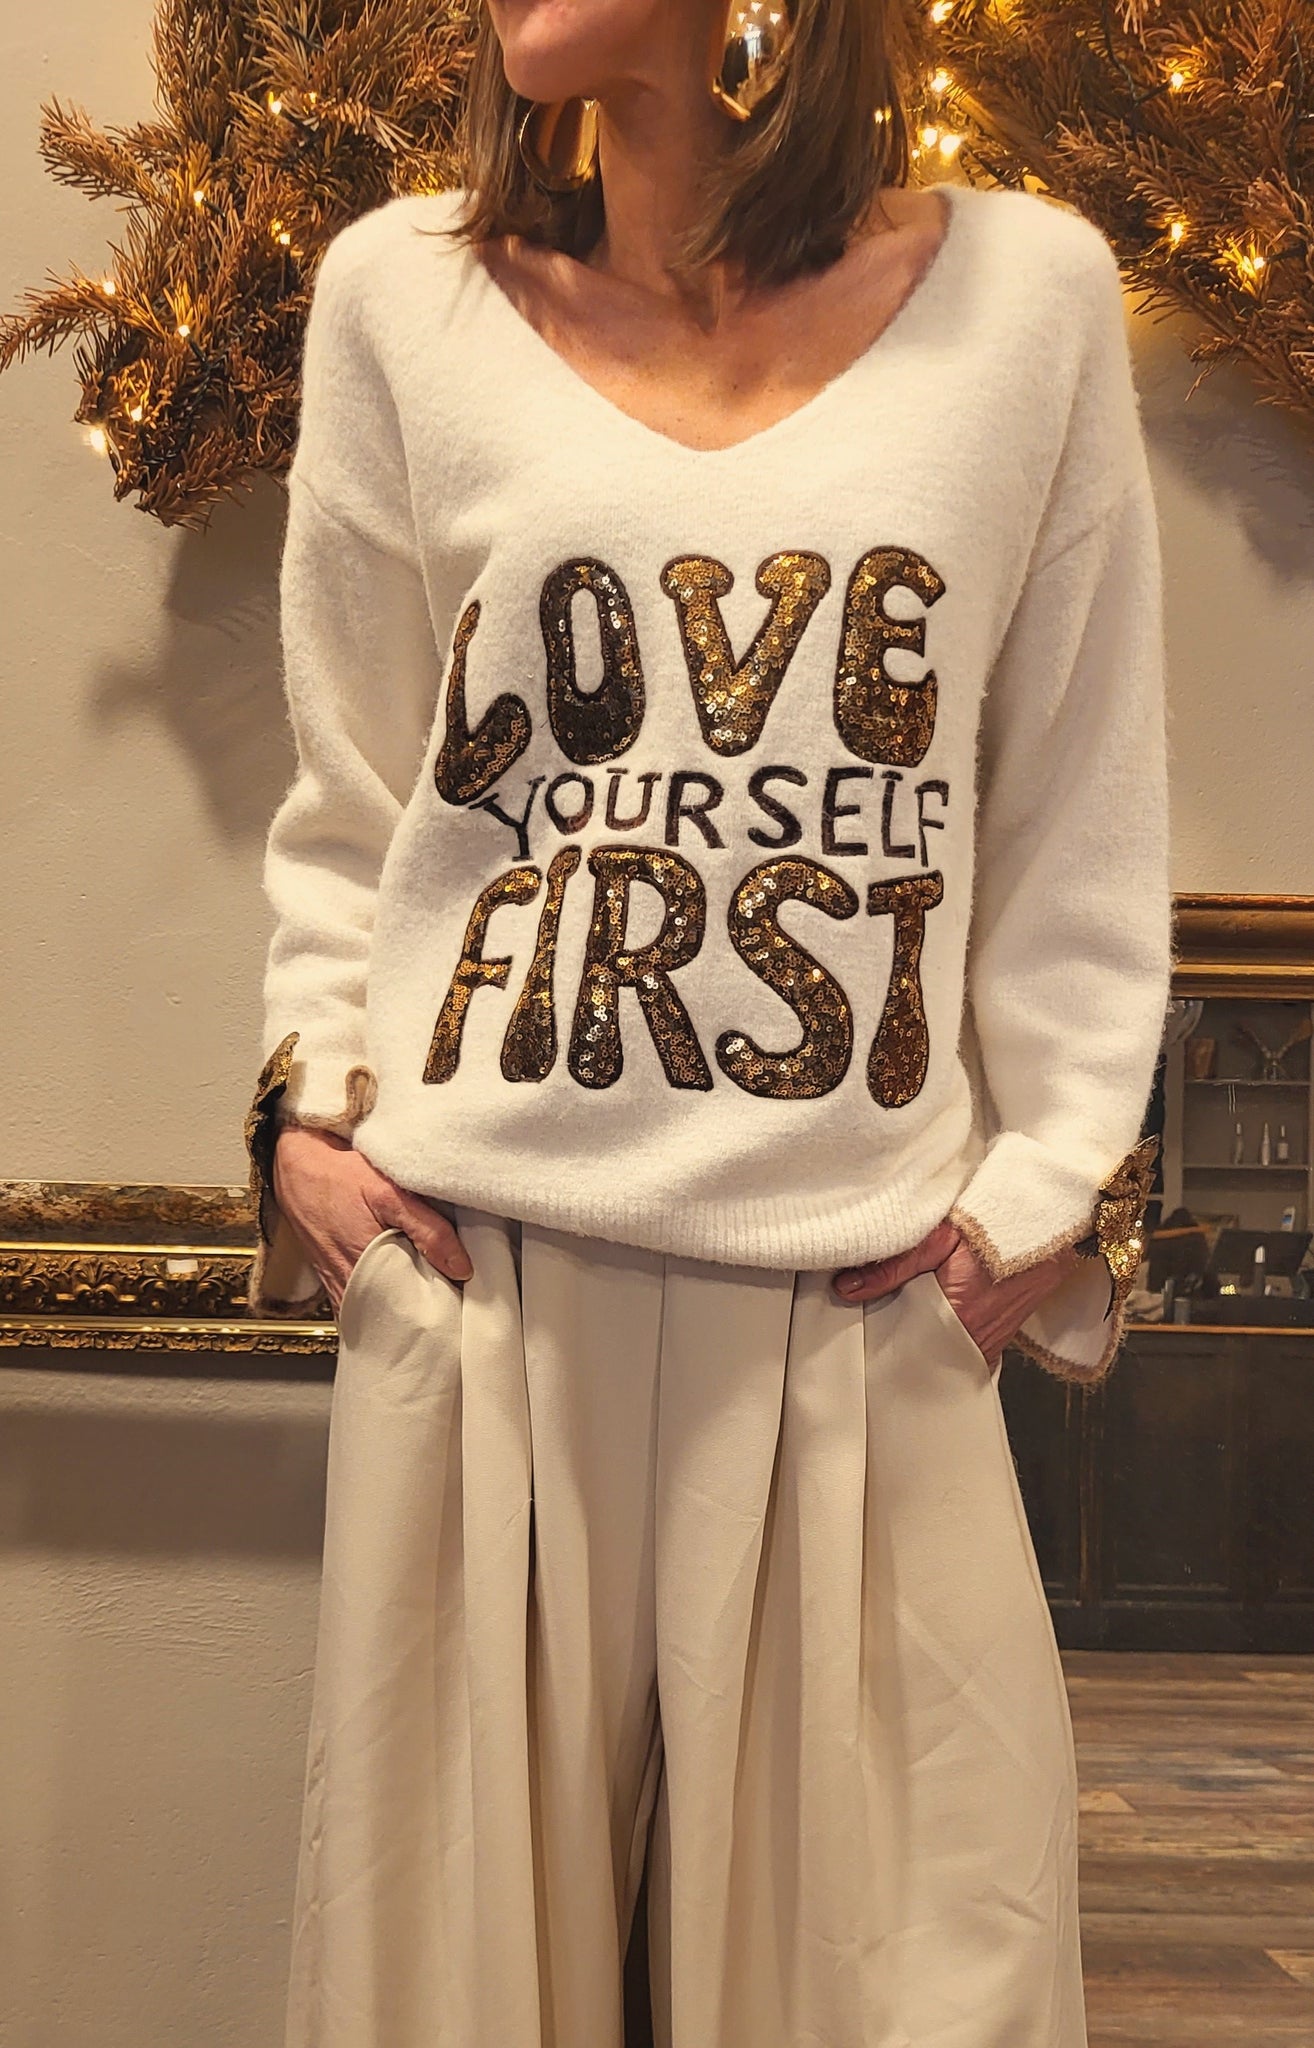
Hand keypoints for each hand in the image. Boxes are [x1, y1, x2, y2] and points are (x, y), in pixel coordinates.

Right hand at [272, 1124, 472, 1311]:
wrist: (297, 1170)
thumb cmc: (340, 1177)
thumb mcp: (389, 1192)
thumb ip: (428, 1229)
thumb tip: (462, 1268)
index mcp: (368, 1268)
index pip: (414, 1309)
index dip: (442, 1307)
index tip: (465, 1300)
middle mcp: (350, 1287)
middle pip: (399, 1316)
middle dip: (427, 1309)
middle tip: (455, 1298)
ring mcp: (339, 1288)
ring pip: (381, 1313)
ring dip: (406, 1305)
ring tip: (434, 1292)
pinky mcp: (334, 1283)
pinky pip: (365, 1304)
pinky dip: (385, 1300)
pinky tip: (402, 1287)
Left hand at [832, 1220, 1081, 1366]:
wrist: (1047, 1225)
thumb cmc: (994, 1228)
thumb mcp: (939, 1239)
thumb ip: (893, 1266)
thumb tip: (846, 1288)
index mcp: (957, 1317)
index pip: (908, 1350)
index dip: (884, 1347)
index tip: (863, 1343)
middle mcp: (977, 1339)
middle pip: (926, 1358)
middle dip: (902, 1350)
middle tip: (875, 1339)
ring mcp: (992, 1342)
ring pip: (947, 1356)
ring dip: (926, 1346)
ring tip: (899, 1334)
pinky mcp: (1001, 1338)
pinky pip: (967, 1352)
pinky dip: (948, 1344)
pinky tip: (933, 1332)